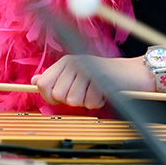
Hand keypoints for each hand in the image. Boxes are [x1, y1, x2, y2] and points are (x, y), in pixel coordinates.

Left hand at [31, 55, 147, 109]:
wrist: (131, 74)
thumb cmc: (103, 77)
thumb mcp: (76, 77)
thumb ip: (55, 79)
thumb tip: (34, 80)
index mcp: (65, 62)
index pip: (43, 84)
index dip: (49, 96)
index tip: (61, 97)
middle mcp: (74, 62)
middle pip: (58, 95)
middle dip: (72, 100)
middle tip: (84, 92)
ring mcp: (86, 69)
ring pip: (73, 100)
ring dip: (86, 101)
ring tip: (94, 91)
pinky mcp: (100, 78)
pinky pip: (90, 102)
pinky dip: (97, 102)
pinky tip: (103, 92)